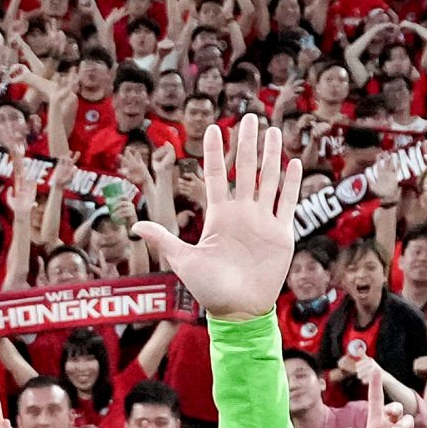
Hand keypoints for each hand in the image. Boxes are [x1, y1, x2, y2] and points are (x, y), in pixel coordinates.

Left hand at [134, 113, 297, 320]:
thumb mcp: (183, 261)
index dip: (215, 152)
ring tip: (273, 131)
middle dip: (247, 144)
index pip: (216, 175)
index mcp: (219, 216)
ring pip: (268, 180)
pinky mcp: (282, 233)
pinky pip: (287, 203)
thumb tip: (134, 225)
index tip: (214, 127)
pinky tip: (293, 163)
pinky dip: (291, 183)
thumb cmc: (209, 289)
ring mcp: (262, 221)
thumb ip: (164, 239)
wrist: (238, 310)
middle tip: (249, 117)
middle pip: (245, 170)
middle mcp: (241, 213)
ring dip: (271, 156)